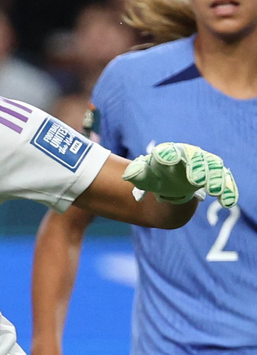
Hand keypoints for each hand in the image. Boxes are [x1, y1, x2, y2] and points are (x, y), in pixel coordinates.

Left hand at [123, 142, 237, 207]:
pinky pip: (224, 182)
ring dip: (215, 179)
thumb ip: (136, 173)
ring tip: (214, 191)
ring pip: (213, 168)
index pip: (170, 151)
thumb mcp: (143, 176)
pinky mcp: (215, 178)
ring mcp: (204, 166)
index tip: (168, 160)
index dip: (169, 154)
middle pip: (195, 158)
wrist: (170, 183)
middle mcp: (189, 156)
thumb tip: (128, 175)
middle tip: (195, 180)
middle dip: (197, 167)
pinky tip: (226, 203)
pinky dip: (228, 190)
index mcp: (169, 152)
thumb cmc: (155, 176)